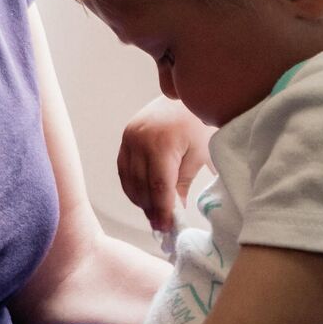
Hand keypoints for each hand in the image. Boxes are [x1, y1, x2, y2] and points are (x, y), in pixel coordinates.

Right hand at [116, 95, 213, 231]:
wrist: (185, 95)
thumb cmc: (198, 123)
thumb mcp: (198, 155)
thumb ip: (184, 184)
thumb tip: (175, 212)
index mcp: (163, 143)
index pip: (159, 187)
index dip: (162, 211)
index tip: (167, 228)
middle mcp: (141, 140)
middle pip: (142, 186)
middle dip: (152, 209)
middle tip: (161, 226)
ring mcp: (130, 137)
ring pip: (129, 180)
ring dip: (140, 200)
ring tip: (154, 214)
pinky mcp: (125, 136)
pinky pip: (123, 169)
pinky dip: (132, 186)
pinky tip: (143, 197)